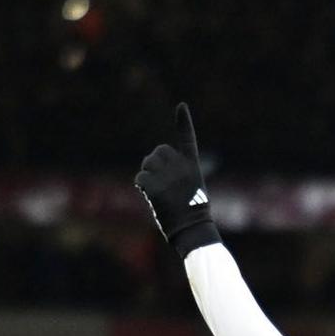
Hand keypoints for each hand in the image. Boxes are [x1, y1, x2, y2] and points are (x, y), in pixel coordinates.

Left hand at [134, 104, 219, 255]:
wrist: (193, 229)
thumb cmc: (192, 215)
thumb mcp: (192, 191)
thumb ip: (176, 177)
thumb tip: (151, 172)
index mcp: (193, 167)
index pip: (188, 140)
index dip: (184, 122)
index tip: (182, 106)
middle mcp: (181, 167)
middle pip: (159, 152)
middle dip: (155, 163)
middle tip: (160, 181)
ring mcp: (168, 176)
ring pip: (148, 163)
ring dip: (148, 174)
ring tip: (158, 191)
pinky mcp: (156, 186)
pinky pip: (141, 178)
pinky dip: (143, 187)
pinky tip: (151, 197)